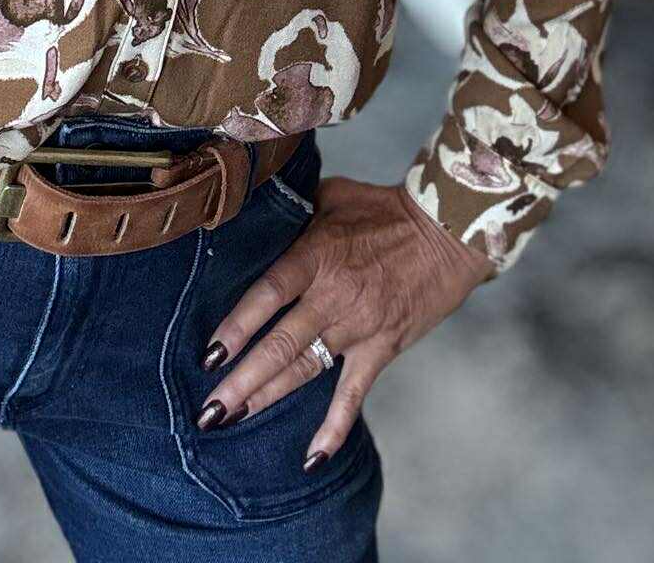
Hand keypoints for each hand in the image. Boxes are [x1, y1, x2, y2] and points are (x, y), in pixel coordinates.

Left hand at [196, 174, 492, 468]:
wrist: (446, 232)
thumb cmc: (384, 208)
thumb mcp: (332, 195)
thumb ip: (294, 210)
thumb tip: (257, 210)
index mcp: (316, 255)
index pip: (268, 294)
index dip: (236, 326)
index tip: (208, 355)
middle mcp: (333, 296)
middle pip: (279, 343)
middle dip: (241, 380)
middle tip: (208, 410)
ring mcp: (358, 326)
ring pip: (304, 370)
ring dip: (267, 397)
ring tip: (231, 420)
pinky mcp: (381, 348)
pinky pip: (353, 394)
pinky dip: (334, 428)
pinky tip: (312, 457)